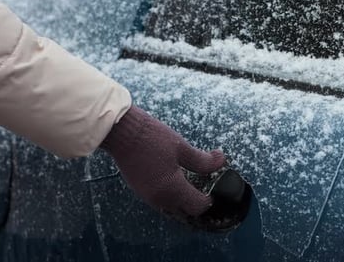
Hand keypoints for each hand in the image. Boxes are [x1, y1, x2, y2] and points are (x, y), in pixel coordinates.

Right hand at [100, 106, 225, 216]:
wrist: (122, 132)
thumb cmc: (152, 138)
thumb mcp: (182, 147)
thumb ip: (203, 160)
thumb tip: (221, 161)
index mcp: (172, 189)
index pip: (196, 206)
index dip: (208, 201)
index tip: (213, 192)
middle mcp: (159, 198)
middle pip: (183, 212)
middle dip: (195, 205)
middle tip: (204, 192)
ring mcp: (147, 196)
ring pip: (170, 209)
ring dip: (181, 203)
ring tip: (190, 188)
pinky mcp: (139, 190)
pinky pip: (159, 202)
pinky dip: (169, 198)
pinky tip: (173, 183)